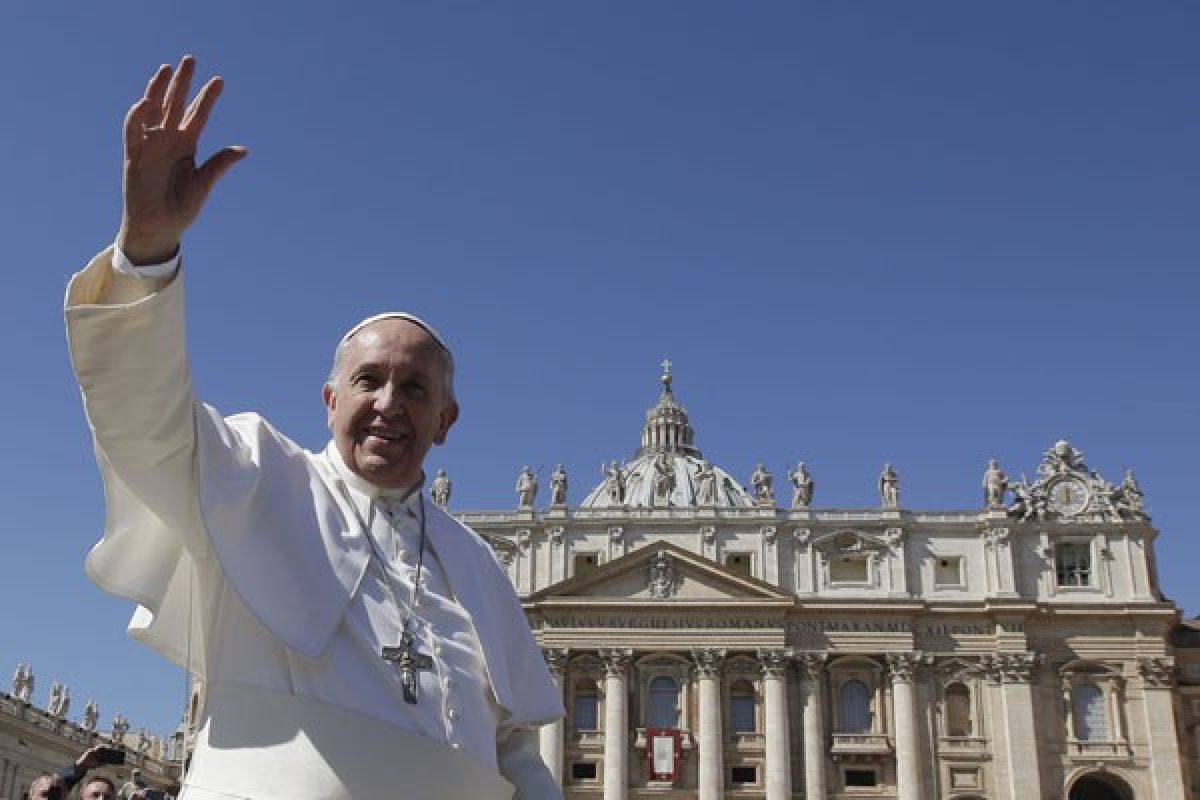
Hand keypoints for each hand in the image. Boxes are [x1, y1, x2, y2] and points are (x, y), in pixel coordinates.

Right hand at [118, 55, 246, 264]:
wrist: (159, 228)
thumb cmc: (182, 208)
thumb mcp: (204, 185)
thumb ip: (218, 165)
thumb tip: (243, 150)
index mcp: (188, 146)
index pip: (198, 115)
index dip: (207, 98)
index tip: (219, 80)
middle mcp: (169, 140)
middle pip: (176, 104)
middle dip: (183, 82)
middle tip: (190, 59)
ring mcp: (151, 145)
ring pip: (154, 110)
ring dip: (159, 89)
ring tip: (167, 69)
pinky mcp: (134, 155)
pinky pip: (134, 131)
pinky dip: (138, 115)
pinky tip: (147, 101)